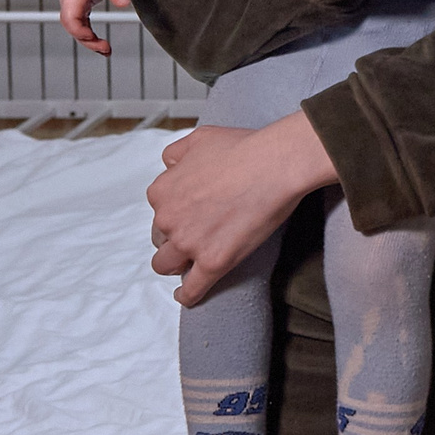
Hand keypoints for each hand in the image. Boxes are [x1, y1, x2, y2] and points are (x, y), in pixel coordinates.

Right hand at [58, 0, 129, 53]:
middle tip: (105, 47)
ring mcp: (72, 6)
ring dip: (89, 41)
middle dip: (86, 40)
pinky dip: (89, 37)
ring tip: (106, 49)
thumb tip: (124, 3)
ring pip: (75, 29)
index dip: (78, 31)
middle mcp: (68, 1)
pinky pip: (80, 27)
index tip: (93, 37)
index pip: (69, 18)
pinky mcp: (78, 10)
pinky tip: (101, 44)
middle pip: (71, 27)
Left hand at [147, 112, 338, 304]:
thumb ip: (176, 153)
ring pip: (166, 266)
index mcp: (162, 191)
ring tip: (188, 264)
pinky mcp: (213, 263)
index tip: (191, 212)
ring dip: (175, 265)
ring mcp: (190, 244)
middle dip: (174, 238)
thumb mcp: (199, 138)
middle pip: (160, 239)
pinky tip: (186, 296)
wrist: (274, 165)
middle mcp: (169, 219)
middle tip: (196, 233)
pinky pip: (191, 290)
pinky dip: (187, 295)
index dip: (175, 213)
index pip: (159, 211)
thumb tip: (170, 166)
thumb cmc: (243, 148)